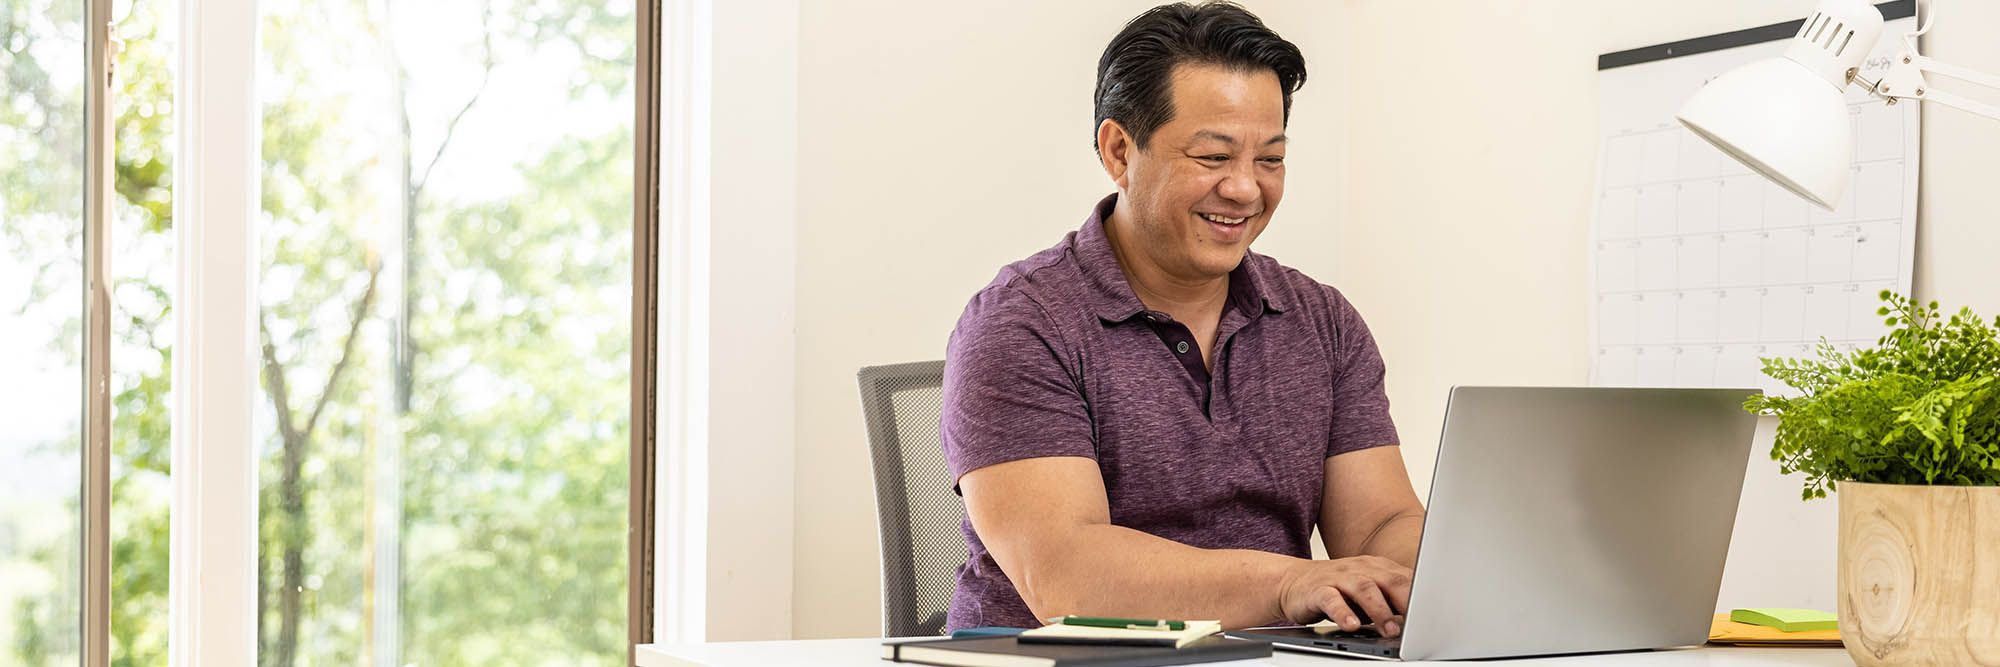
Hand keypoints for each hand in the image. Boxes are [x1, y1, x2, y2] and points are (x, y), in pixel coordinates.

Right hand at [1275, 555, 1412, 636]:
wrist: (1292, 582)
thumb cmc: (1338, 590)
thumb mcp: (1369, 591)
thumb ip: (1393, 600)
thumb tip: (1423, 620)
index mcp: (1379, 569)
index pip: (1407, 579)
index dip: (1424, 596)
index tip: (1437, 614)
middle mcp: (1361, 569)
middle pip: (1389, 581)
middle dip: (1406, 602)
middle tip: (1418, 624)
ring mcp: (1339, 578)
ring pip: (1363, 589)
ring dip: (1379, 610)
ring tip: (1390, 630)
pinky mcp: (1318, 590)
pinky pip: (1331, 599)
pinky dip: (1342, 612)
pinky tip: (1350, 625)